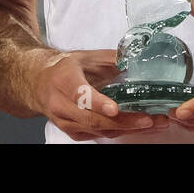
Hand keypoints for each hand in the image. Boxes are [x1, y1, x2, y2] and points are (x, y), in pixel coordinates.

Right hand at [28, 49, 168, 140]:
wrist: (39, 84)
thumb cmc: (64, 69)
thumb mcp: (85, 56)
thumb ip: (110, 58)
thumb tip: (137, 58)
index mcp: (63, 79)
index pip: (79, 94)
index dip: (97, 103)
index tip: (115, 108)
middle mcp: (61, 104)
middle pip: (92, 119)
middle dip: (124, 121)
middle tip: (149, 119)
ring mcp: (66, 122)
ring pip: (98, 130)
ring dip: (128, 129)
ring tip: (154, 124)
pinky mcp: (73, 133)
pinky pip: (99, 135)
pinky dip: (121, 132)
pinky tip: (140, 127)